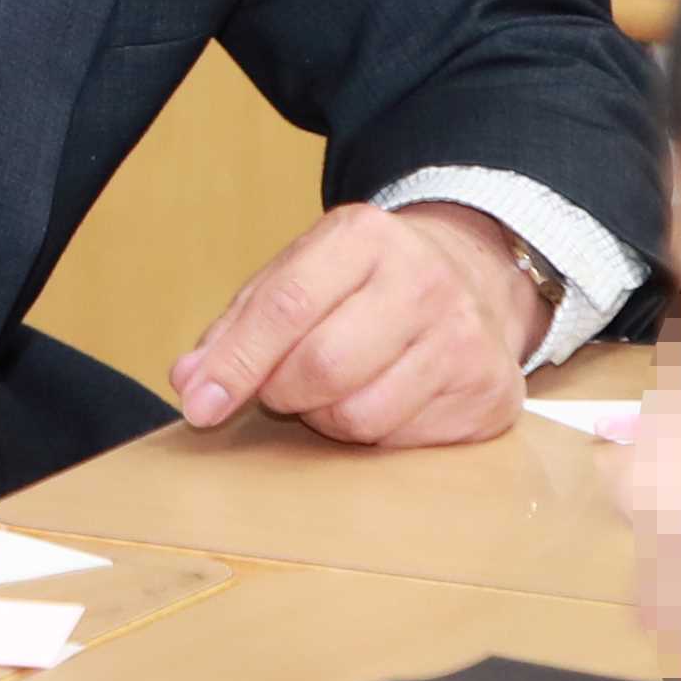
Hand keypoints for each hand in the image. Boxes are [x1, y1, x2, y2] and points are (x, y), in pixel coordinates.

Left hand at [172, 203, 546, 447]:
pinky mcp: (491, 394)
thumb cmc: (363, 286)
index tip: (199, 403)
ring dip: (328, 418)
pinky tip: (386, 398)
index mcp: (365, 236)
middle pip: (321, 368)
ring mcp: (465, 338)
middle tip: (284, 387)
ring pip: (359, 416)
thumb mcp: (298, 277)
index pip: (285, 306)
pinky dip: (375, 434)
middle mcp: (425, 280)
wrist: (473, 280)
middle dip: (284, 392)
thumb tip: (190, 383)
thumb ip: (238, 327)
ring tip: (339, 387)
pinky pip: (401, 443)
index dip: (235, 363)